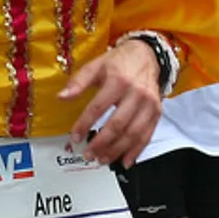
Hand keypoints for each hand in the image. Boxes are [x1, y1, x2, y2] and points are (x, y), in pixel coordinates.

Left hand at [61, 39, 163, 165]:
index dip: (85, 124)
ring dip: (117, 150)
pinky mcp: (156, 113)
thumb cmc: (120, 62)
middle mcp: (136, 93)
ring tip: (102, 159)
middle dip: (101, 143)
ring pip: (133, 134)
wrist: (147, 55)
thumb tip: (62, 97)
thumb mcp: (95, 66)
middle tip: (88, 154)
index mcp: (118, 81)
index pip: (98, 107)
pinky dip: (136, 151)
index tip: (76, 137)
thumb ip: (78, 83)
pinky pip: (147, 136)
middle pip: (117, 124)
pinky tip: (125, 161)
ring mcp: (148, 104)